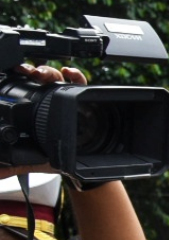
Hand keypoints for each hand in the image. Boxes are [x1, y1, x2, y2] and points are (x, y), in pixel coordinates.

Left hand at [2, 64, 86, 179]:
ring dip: (50, 71)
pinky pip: (81, 85)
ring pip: (57, 78)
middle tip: (30, 74)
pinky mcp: (83, 103)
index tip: (16, 73)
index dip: (21, 77)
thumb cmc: (57, 160)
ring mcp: (66, 101)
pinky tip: (69, 73)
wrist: (78, 168)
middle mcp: (49, 103)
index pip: (26, 89)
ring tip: (44, 74)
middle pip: (41, 79)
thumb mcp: (32, 161)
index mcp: (35, 112)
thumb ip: (13, 165)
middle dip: (34, 71)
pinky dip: (75, 75)